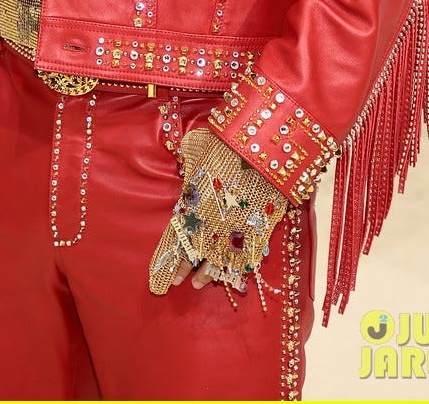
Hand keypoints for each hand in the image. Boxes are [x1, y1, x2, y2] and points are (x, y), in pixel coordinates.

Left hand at [149, 128, 286, 301]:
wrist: (260, 147)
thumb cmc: (224, 143)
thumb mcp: (196, 149)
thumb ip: (189, 163)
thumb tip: (185, 165)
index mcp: (195, 205)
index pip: (180, 241)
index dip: (175, 261)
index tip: (169, 277)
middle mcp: (213, 222)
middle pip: (198, 253)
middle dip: (188, 270)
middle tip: (182, 284)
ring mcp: (236, 228)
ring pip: (220, 259)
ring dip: (210, 272)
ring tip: (200, 284)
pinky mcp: (259, 228)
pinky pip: (246, 254)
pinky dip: (238, 265)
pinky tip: (232, 273)